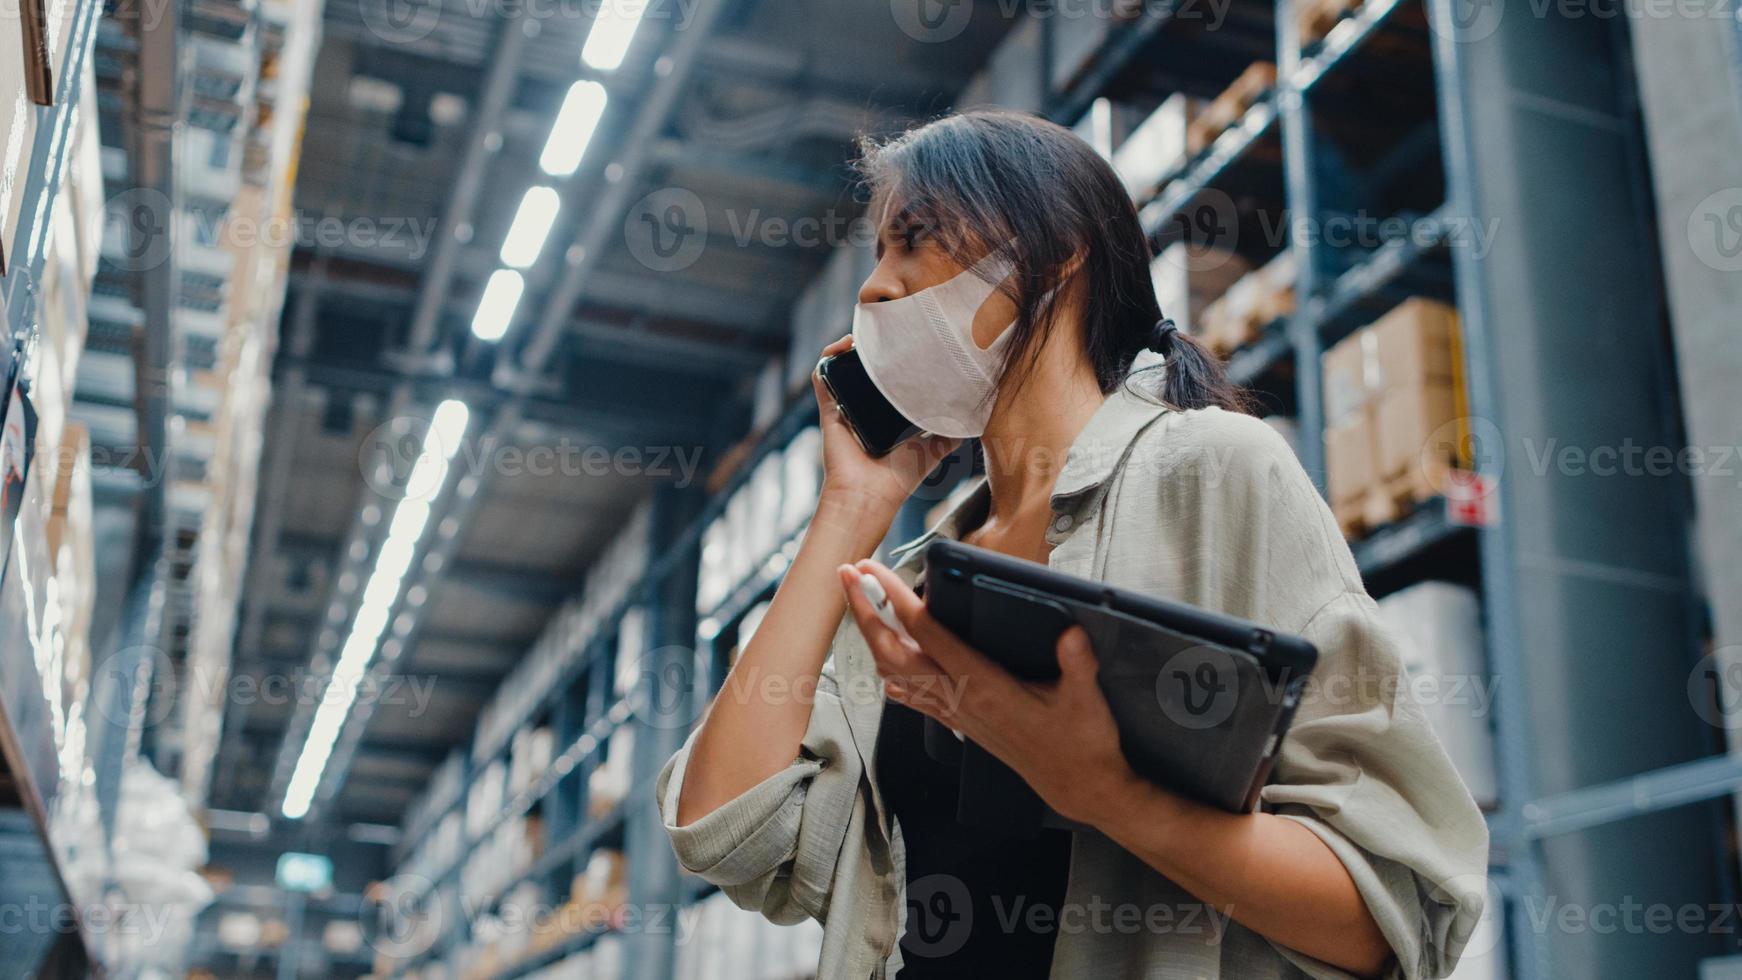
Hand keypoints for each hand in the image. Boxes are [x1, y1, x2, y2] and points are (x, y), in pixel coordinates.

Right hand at [812, 336, 959, 523]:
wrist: (869, 496)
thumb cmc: (898, 479)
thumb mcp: (932, 451)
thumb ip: (949, 435)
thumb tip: (973, 420)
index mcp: (884, 417)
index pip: (887, 382)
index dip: (894, 362)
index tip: (907, 343)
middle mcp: (863, 410)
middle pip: (865, 372)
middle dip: (873, 350)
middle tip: (889, 332)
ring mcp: (845, 408)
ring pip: (842, 369)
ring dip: (849, 348)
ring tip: (866, 333)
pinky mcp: (829, 411)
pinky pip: (822, 377)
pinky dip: (828, 357)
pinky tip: (844, 344)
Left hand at [838, 559, 1140, 825]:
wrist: (1077, 785)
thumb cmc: (1081, 741)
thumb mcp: (1085, 698)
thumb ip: (1078, 664)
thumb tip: (1072, 634)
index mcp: (985, 685)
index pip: (928, 634)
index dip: (896, 599)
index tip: (873, 570)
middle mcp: (961, 698)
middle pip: (893, 651)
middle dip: (864, 612)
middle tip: (847, 574)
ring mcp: (956, 712)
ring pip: (895, 672)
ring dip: (872, 638)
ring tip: (860, 605)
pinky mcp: (960, 722)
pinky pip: (912, 696)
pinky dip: (892, 674)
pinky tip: (885, 663)